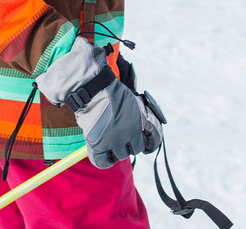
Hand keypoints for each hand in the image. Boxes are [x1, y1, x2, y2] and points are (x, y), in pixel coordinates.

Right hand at [36, 37, 162, 168]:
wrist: (90, 84)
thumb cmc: (107, 84)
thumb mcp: (129, 96)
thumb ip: (137, 111)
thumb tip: (142, 124)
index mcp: (141, 118)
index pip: (155, 137)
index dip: (151, 142)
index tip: (148, 143)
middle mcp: (131, 132)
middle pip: (136, 148)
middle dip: (130, 143)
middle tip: (121, 136)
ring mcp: (115, 140)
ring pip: (121, 155)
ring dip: (116, 149)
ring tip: (108, 140)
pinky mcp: (98, 144)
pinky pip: (103, 162)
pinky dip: (103, 160)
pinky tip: (102, 154)